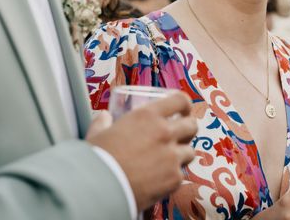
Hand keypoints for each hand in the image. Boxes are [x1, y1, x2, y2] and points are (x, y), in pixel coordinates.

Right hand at [87, 91, 197, 210]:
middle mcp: (164, 132)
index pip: (180, 100)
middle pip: (192, 125)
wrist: (99, 188)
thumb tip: (104, 117)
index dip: (185, 105)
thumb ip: (103, 123)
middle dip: (188, 129)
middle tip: (180, 135)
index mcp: (148, 115)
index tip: (183, 110)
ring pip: (190, 151)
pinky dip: (172, 177)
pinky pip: (181, 175)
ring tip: (169, 160)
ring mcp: (172, 156)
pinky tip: (160, 179)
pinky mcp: (174, 178)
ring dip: (182, 154)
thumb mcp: (98, 133)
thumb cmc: (97, 158)